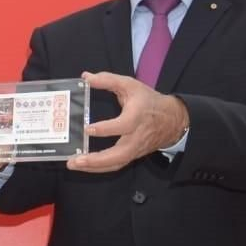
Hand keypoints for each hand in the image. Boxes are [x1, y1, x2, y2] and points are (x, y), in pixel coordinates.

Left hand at [67, 71, 187, 173]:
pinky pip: (116, 165)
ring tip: (73, 164)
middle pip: (119, 154)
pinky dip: (99, 168)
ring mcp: (135, 149)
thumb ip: (108, 80)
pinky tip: (83, 166)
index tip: (89, 129)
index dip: (107, 129)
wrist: (172, 120)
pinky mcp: (132, 156)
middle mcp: (137, 137)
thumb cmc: (148, 101)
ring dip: (94, 167)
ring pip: (116, 163)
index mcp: (137, 117)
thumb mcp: (130, 85)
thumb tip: (85, 77)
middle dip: (97, 159)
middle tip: (76, 160)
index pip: (123, 126)